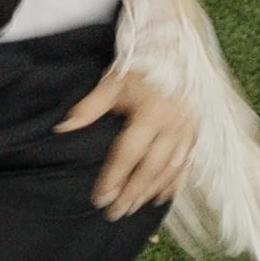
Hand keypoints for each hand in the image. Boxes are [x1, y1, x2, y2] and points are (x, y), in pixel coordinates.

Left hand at [59, 66, 196, 218]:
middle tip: (116, 212)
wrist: (175, 47)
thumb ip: (89, 108)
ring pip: (171, 170)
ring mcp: (189, 129)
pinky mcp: (197, 131)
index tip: (100, 197)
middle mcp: (174, 124)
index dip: (114, 177)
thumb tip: (63, 128)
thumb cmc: (140, 65)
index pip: (128, 153)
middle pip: (151, 167)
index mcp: (152, 112)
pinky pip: (187, 163)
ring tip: (134, 209)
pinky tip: (163, 198)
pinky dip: (175, 183)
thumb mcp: (112, 82)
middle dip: (133, 193)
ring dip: (152, 192)